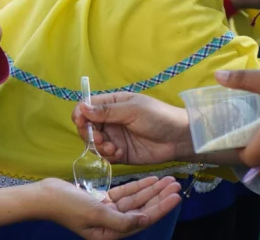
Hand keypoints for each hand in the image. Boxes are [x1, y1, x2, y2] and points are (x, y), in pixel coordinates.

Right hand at [42, 177, 180, 238]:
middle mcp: (111, 225)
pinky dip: (137, 186)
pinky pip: (125, 194)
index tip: (176, 196)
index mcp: (111, 234)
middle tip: (176, 184)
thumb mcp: (97, 213)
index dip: (160, 207)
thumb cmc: (69, 206)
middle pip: (142, 210)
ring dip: (151, 189)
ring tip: (168, 179)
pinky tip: (151, 178)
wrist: (45, 196)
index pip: (142, 220)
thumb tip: (144, 219)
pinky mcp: (102, 202)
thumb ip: (121, 220)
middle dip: (160, 197)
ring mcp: (107, 213)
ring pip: (136, 200)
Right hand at [73, 93, 191, 164]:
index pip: (88, 107)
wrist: (178, 138)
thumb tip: (83, 108)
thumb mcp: (133, 110)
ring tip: (112, 147)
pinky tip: (119, 153)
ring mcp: (115, 137)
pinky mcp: (120, 153)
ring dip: (98, 146)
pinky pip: (105, 156)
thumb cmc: (158, 116)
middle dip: (88, 134)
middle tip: (99, 137)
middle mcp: (111, 120)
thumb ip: (108, 111)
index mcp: (113, 104)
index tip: (80, 122)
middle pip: (87, 127)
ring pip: (94, 143)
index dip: (80, 114)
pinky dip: (108, 155)